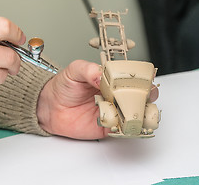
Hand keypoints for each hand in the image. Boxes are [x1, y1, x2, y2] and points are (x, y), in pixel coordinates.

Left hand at [36, 60, 158, 139]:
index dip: (142, 77)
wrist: (51, 106)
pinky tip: (126, 124)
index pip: (132, 76)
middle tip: (143, 96)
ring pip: (135, 113)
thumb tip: (100, 74)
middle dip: (146, 96)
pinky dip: (128, 128)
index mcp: (111, 78)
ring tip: (138, 112)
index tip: (144, 79)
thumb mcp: (74, 70)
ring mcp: (113, 110)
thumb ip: (88, 69)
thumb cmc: (64, 86)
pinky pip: (122, 129)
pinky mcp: (108, 126)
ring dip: (141, 113)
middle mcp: (115, 94)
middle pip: (139, 95)